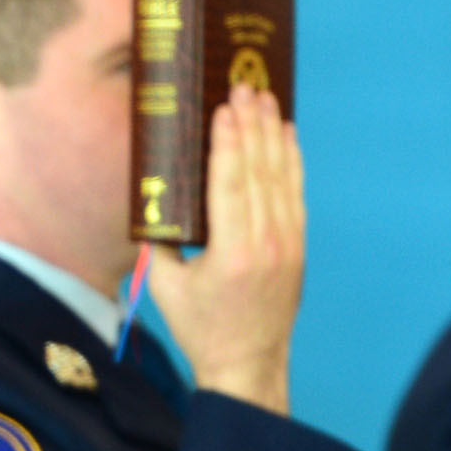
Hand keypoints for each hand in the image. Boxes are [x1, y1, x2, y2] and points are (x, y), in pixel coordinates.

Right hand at [148, 85, 303, 415]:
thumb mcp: (165, 286)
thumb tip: (152, 196)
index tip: (226, 110)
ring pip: (282, 177)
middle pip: (260, 171)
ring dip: (274, 135)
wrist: (248, 363)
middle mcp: (267, 243)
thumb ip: (159, 241)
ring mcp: (289, 244)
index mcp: (232, 253)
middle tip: (246, 88)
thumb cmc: (200, 326)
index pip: (231, 185)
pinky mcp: (298, 246)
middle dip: (253, 126)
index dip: (229, 144)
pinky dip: (291, 161)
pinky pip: (295, 192)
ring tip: (267, 99)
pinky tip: (286, 136)